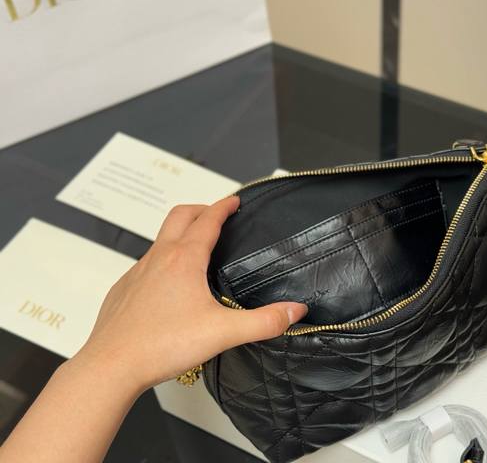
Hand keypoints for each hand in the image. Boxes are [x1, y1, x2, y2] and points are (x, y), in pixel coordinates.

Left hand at [72, 196, 306, 391]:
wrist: (111, 366)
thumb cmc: (161, 345)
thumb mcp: (223, 333)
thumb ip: (264, 322)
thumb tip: (294, 310)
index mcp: (184, 260)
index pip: (208, 220)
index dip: (224, 206)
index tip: (234, 200)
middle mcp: (158, 258)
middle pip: (180, 216)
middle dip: (201, 209)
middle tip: (217, 213)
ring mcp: (137, 272)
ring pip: (160, 239)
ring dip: (180, 232)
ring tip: (197, 248)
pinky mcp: (124, 290)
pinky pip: (145, 264)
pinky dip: (162, 260)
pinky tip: (170, 284)